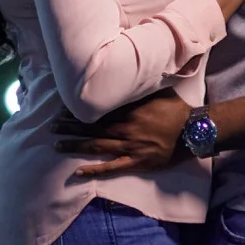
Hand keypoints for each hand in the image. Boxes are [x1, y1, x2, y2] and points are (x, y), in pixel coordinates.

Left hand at [52, 91, 192, 176]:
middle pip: (91, 127)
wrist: (194, 130)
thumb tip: (126, 73)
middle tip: (51, 126)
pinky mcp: (137, 162)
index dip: (78, 110)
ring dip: (75, 145)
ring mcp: (130, 146)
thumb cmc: (176, 109)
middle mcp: (125, 128)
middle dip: (69, 126)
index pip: (97, 110)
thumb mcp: (156, 91)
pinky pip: (112, 167)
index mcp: (128, 110)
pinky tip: (78, 171)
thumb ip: (138, 87)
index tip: (62, 108)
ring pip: (96, 146)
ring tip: (57, 145)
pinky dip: (94, 169)